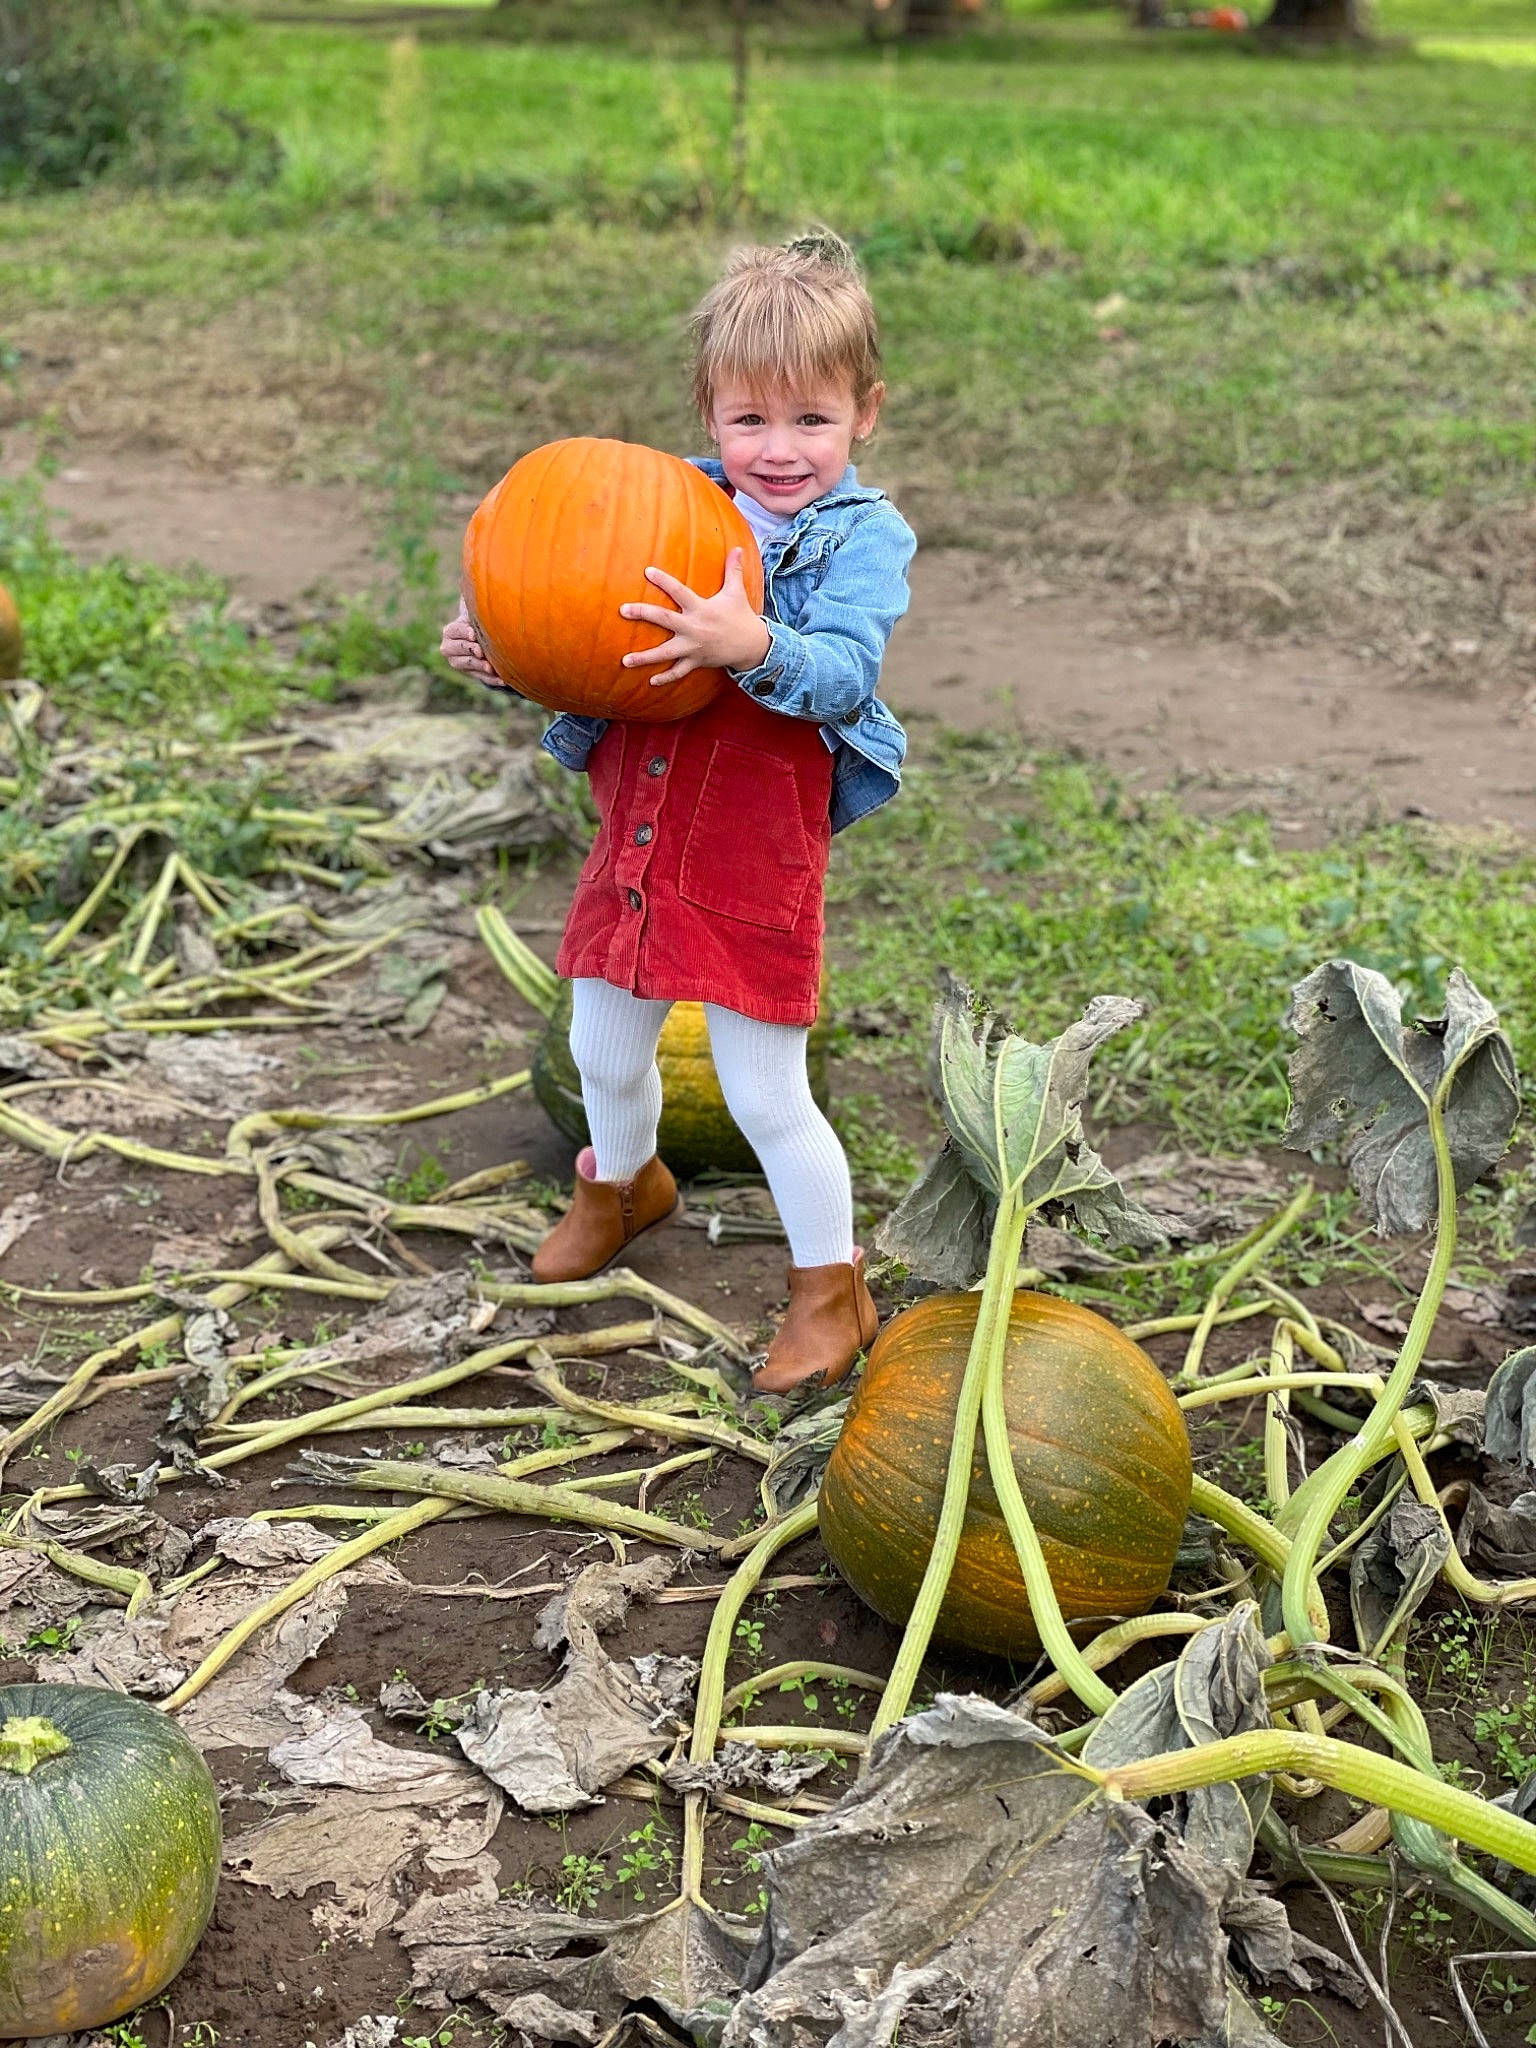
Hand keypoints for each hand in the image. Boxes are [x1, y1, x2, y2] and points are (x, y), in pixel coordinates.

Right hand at [440, 599, 508, 688]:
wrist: (479, 639)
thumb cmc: (479, 621)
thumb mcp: (474, 611)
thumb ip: (472, 599)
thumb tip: (471, 575)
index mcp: (450, 632)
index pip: (454, 631)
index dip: (463, 632)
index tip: (473, 633)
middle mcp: (450, 648)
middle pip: (459, 649)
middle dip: (471, 650)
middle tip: (481, 651)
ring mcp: (459, 662)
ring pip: (468, 665)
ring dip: (480, 666)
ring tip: (491, 667)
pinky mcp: (470, 673)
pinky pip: (481, 678)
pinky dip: (491, 679)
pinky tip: (502, 679)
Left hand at [619, 549, 771, 687]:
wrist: (752, 646)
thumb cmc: (741, 616)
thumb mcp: (737, 592)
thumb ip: (733, 570)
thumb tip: (738, 548)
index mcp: (701, 609)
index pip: (680, 591)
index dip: (664, 581)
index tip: (648, 571)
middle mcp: (694, 628)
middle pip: (665, 619)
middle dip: (643, 614)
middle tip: (623, 610)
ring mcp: (694, 647)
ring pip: (665, 653)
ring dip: (645, 657)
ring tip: (625, 661)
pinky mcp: (696, 661)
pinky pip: (678, 672)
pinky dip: (666, 678)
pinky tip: (651, 681)